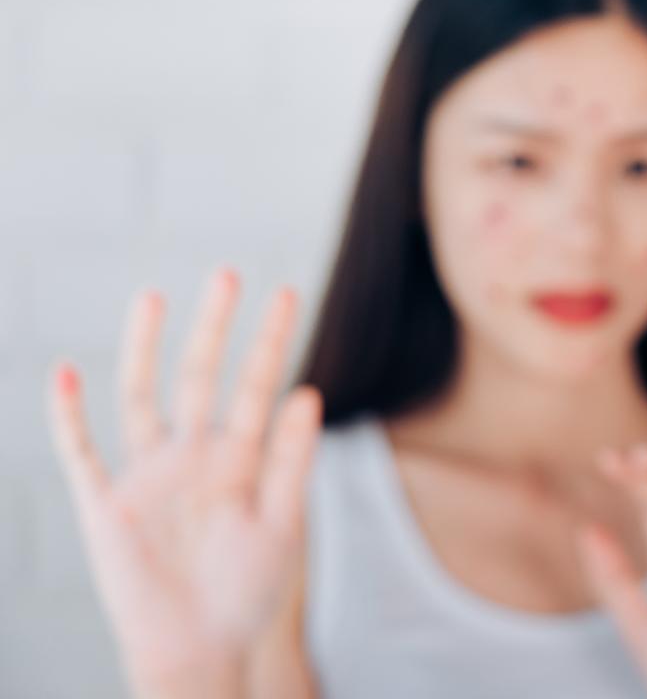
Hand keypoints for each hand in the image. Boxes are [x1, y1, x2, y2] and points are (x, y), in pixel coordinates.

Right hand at [45, 269, 320, 698]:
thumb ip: (291, 461)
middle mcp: (192, 454)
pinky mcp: (107, 505)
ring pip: (141, 397)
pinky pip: (81, 453)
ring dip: (143, 349)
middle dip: (213, 327)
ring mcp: (148, 475)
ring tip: (152, 296)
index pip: (256, 385)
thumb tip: (308, 391)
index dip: (269, 341)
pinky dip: (68, 417)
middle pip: (200, 377)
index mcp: (239, 457)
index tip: (286, 293)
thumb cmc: (247, 588)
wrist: (202, 646)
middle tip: (227, 274)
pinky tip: (64, 374)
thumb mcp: (282, 524)